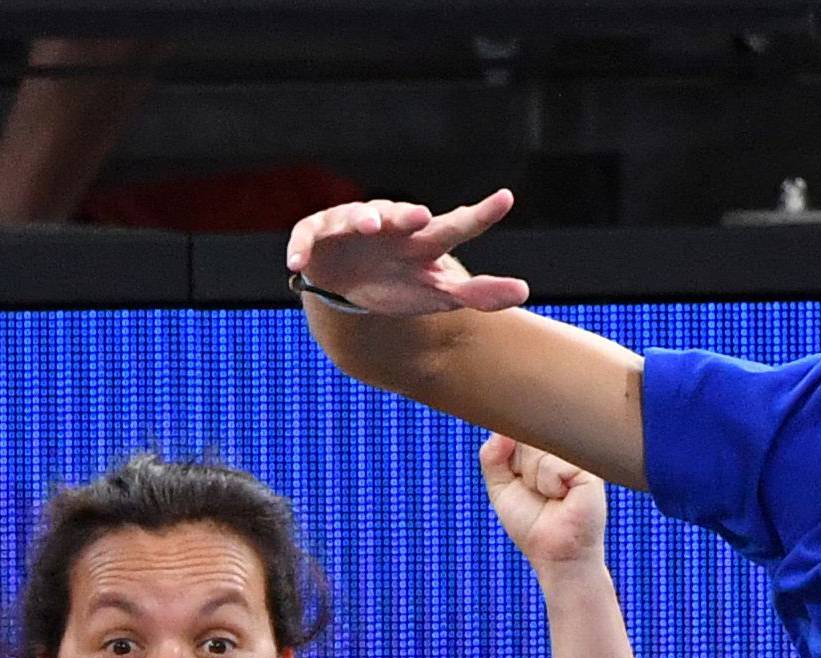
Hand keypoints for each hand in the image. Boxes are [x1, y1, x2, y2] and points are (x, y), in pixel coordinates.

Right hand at [286, 192, 529, 316]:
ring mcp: (352, 227)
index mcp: (423, 241)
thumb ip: (477, 293)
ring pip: (357, 216)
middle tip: (419, 216)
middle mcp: (391, 226)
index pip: (456, 226)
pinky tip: (295, 264)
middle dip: (407, 214)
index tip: (507, 200)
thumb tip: (524, 291)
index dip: (481, 216)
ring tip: (368, 224)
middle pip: (402, 216)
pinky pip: (307, 239)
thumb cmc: (399, 283)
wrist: (348, 283)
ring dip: (362, 217)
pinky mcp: (316, 237)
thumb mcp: (437, 293)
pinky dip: (301, 248)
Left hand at [480, 434, 607, 575]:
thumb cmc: (531, 523)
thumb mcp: (500, 488)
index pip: (517, 427)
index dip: (509, 449)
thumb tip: (500, 430)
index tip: (518, 477)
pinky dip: (549, 484)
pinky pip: (553, 463)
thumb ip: (492, 456)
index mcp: (543, 444)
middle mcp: (561, 444)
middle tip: (535, 490)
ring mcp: (577, 451)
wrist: (556, 552)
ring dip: (534, 479)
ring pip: (537, 449)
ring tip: (550, 495)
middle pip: (526, 434)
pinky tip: (562, 496)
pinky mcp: (589, 464)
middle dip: (520, 468)